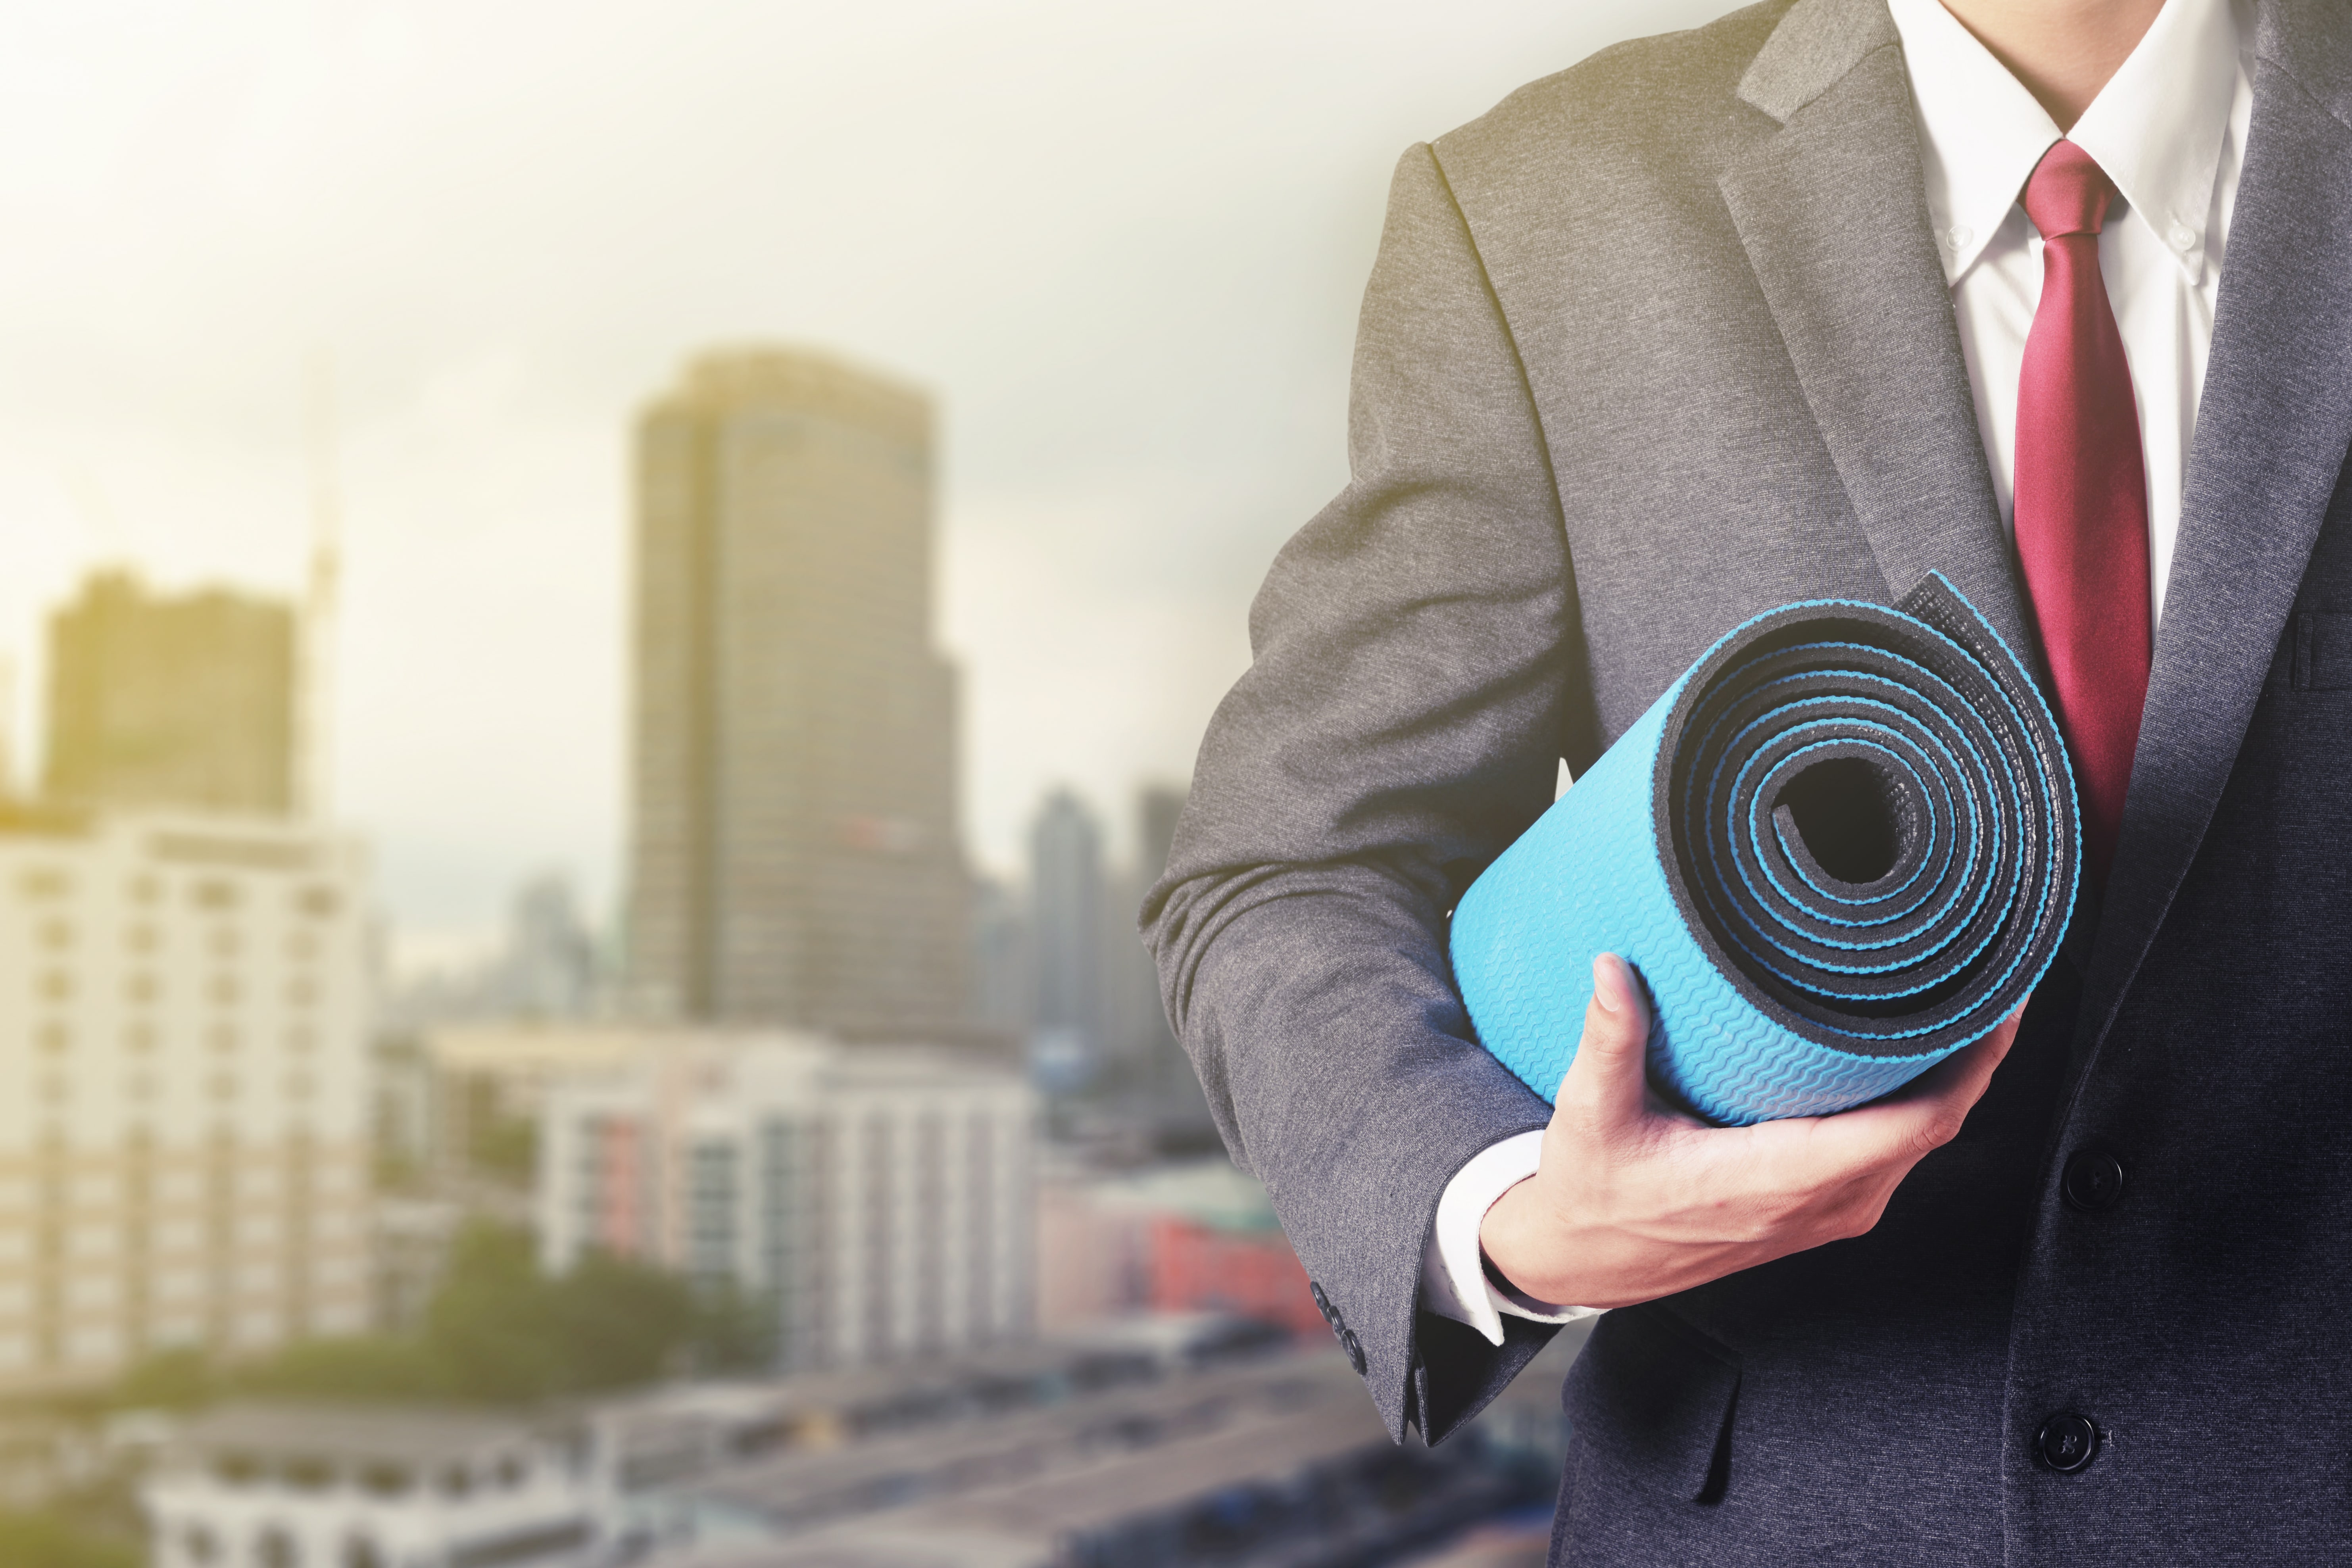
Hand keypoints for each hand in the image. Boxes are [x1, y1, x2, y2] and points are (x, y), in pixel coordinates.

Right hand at [1478, 953, 2021, 1309]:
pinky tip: (1920, 1053)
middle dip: (1977, 1052)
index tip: (1996, 1000)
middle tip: (1991, 970)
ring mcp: (1829, 1212)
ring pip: (1923, 1141)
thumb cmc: (1593, 1195)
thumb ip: (1610, 1040)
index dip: (1970, 1064)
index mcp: (1778, 1181)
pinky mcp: (1823, 1208)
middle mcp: (1820, 1204)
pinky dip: (1924, 1101)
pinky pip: (1898, 1151)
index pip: (1913, 1126)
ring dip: (1955, 1075)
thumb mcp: (1591, 1116)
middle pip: (1938, 1127)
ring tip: (1967, 999)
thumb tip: (1613, 969)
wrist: (1585, 1260)